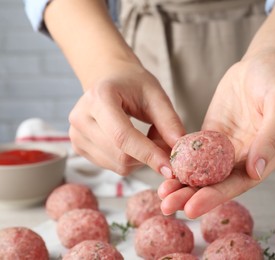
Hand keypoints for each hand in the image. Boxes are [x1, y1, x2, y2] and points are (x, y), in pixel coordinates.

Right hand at [68, 61, 184, 175]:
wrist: (108, 78)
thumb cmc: (133, 84)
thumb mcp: (156, 95)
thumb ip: (169, 121)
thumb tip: (179, 148)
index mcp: (99, 98)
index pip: (123, 136)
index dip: (148, 154)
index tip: (171, 168)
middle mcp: (81, 118)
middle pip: (121, 155)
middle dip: (149, 155)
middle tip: (164, 141)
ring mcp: (76, 135)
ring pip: (119, 165)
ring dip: (141, 159)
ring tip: (147, 136)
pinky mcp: (79, 148)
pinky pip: (113, 166)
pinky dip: (131, 160)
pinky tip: (133, 142)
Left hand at [158, 52, 274, 217]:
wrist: (261, 62)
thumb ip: (272, 136)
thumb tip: (256, 171)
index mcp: (266, 157)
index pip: (239, 183)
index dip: (216, 197)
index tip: (192, 208)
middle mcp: (246, 157)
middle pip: (217, 183)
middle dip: (192, 196)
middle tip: (167, 207)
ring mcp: (227, 148)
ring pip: (203, 171)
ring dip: (183, 183)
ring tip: (161, 194)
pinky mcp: (212, 136)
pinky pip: (195, 151)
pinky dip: (181, 161)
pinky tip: (164, 167)